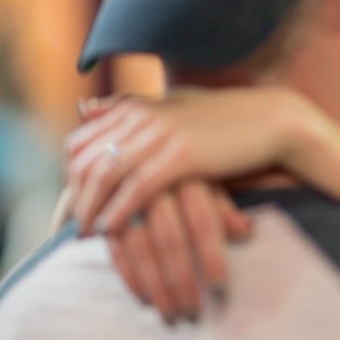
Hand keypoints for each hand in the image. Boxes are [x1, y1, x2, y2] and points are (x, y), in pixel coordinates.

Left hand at [64, 87, 306, 234]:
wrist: (269, 121)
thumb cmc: (224, 118)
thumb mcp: (170, 106)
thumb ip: (127, 107)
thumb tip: (84, 110)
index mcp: (136, 107)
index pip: (79, 143)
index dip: (69, 177)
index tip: (75, 202)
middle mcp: (141, 117)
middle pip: (85, 161)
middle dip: (74, 197)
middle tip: (75, 226)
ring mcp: (160, 135)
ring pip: (104, 176)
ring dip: (90, 209)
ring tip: (87, 234)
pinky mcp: (181, 157)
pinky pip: (136, 189)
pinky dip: (118, 211)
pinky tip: (112, 230)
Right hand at [107, 180, 249, 322]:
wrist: (138, 147)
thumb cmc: (189, 170)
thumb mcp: (210, 178)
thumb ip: (225, 205)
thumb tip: (246, 231)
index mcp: (188, 174)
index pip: (202, 221)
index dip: (211, 256)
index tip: (220, 288)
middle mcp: (156, 185)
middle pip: (169, 239)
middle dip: (181, 280)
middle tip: (194, 314)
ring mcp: (126, 198)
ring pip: (139, 247)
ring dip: (155, 287)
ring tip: (172, 316)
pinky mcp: (105, 212)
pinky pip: (115, 249)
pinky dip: (129, 276)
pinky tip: (144, 299)